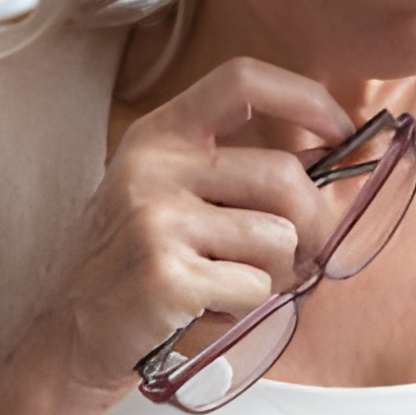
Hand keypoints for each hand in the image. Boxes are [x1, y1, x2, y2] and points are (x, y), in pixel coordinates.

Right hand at [21, 56, 357, 408]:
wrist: (73, 334)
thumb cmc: (140, 260)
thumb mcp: (173, 193)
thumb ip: (240, 169)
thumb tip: (341, 153)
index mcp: (160, 135)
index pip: (242, 80)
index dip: (305, 98)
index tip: (342, 130)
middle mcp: (153, 167)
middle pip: (283, 175)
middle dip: (316, 222)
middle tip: (309, 253)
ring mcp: (155, 221)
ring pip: (279, 238)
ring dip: (276, 273)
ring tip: (229, 282)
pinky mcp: (166, 276)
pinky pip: (256, 288)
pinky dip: (246, 307)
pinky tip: (206, 308)